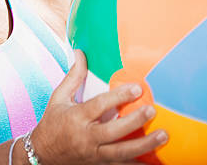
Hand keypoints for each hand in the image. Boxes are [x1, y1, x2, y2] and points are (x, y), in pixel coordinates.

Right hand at [31, 50, 167, 164]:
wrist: (43, 155)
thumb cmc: (52, 123)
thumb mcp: (58, 98)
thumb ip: (73, 77)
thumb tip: (80, 53)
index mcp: (76, 118)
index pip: (99, 106)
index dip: (118, 97)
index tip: (136, 88)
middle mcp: (86, 137)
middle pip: (113, 131)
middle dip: (134, 121)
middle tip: (152, 110)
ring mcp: (94, 154)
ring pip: (122, 152)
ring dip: (144, 145)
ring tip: (163, 136)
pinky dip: (138, 164)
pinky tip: (156, 161)